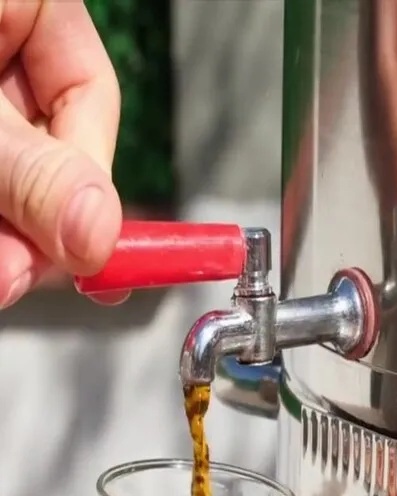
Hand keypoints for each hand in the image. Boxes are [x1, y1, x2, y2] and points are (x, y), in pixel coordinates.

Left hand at [0, 2, 123, 308]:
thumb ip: (30, 165)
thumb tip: (96, 233)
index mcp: (29, 0)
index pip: (90, 98)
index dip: (87, 184)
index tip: (83, 251)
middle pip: (43, 146)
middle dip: (32, 222)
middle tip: (13, 276)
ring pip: (7, 174)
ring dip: (4, 233)